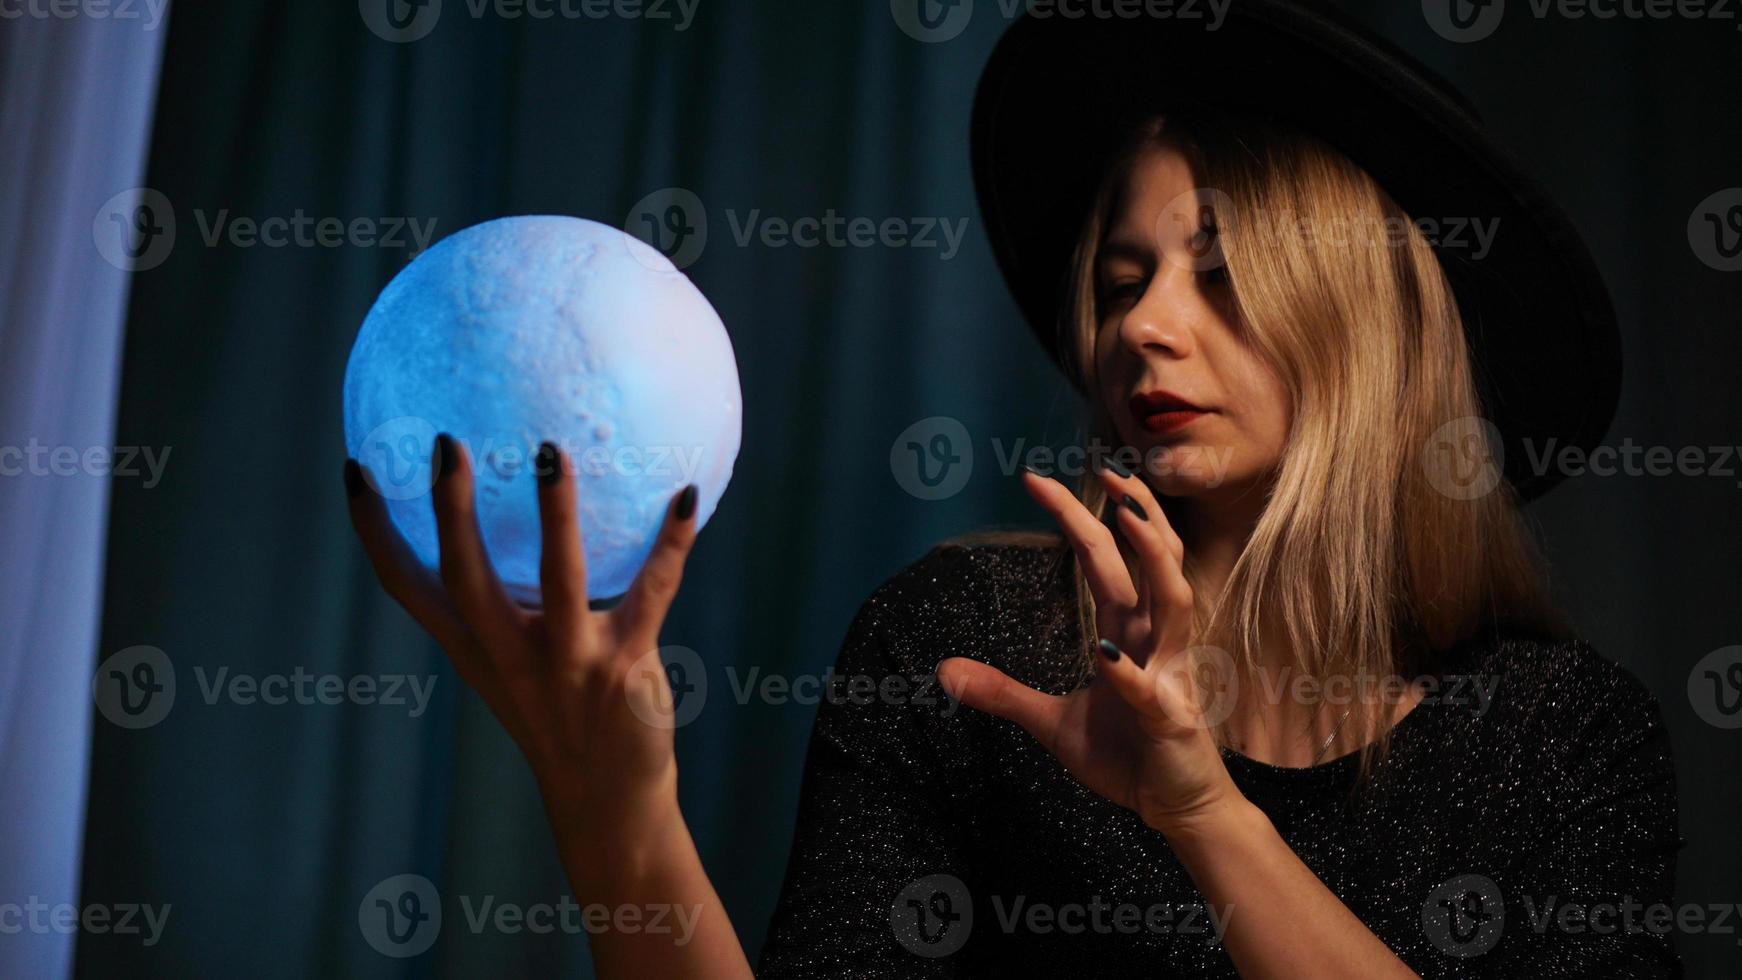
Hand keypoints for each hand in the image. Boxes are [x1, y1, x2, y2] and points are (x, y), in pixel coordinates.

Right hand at [344, 435, 698, 831]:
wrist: (606, 801)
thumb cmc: (557, 713)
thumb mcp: (510, 662)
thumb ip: (504, 603)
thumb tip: (514, 513)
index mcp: (473, 647)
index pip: (405, 586)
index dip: (373, 530)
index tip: (354, 469)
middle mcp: (509, 653)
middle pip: (466, 576)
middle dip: (452, 511)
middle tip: (448, 445)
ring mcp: (568, 661)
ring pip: (558, 580)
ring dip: (555, 516)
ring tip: (552, 454)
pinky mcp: (624, 666)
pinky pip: (653, 591)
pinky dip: (672, 543)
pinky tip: (688, 497)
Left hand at [937, 464, 1242, 836]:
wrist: (1178, 809)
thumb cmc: (1128, 756)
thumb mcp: (1051, 722)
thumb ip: (1003, 693)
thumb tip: (942, 671)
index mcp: (1130, 631)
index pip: (1105, 559)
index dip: (1077, 516)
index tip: (1038, 478)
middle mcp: (1155, 641)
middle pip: (1148, 561)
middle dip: (1130, 512)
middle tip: (1104, 468)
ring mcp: (1170, 675)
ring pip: (1174, 602)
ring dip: (1152, 560)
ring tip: (1128, 520)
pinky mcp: (1172, 719)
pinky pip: (1150, 690)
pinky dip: (1127, 671)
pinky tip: (1105, 655)